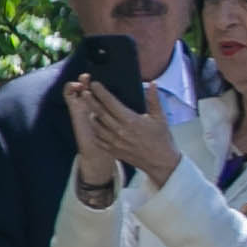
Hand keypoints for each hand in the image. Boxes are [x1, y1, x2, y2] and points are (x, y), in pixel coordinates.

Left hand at [64, 77, 179, 187]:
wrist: (161, 162)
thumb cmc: (162, 139)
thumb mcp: (160, 118)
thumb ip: (154, 100)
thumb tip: (152, 83)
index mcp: (131, 121)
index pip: (111, 103)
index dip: (101, 92)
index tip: (95, 84)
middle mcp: (120, 131)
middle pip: (99, 112)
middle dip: (90, 101)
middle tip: (84, 92)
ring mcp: (115, 142)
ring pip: (96, 126)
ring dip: (91, 115)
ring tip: (90, 108)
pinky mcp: (113, 150)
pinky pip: (98, 139)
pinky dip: (95, 131)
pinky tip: (95, 125)